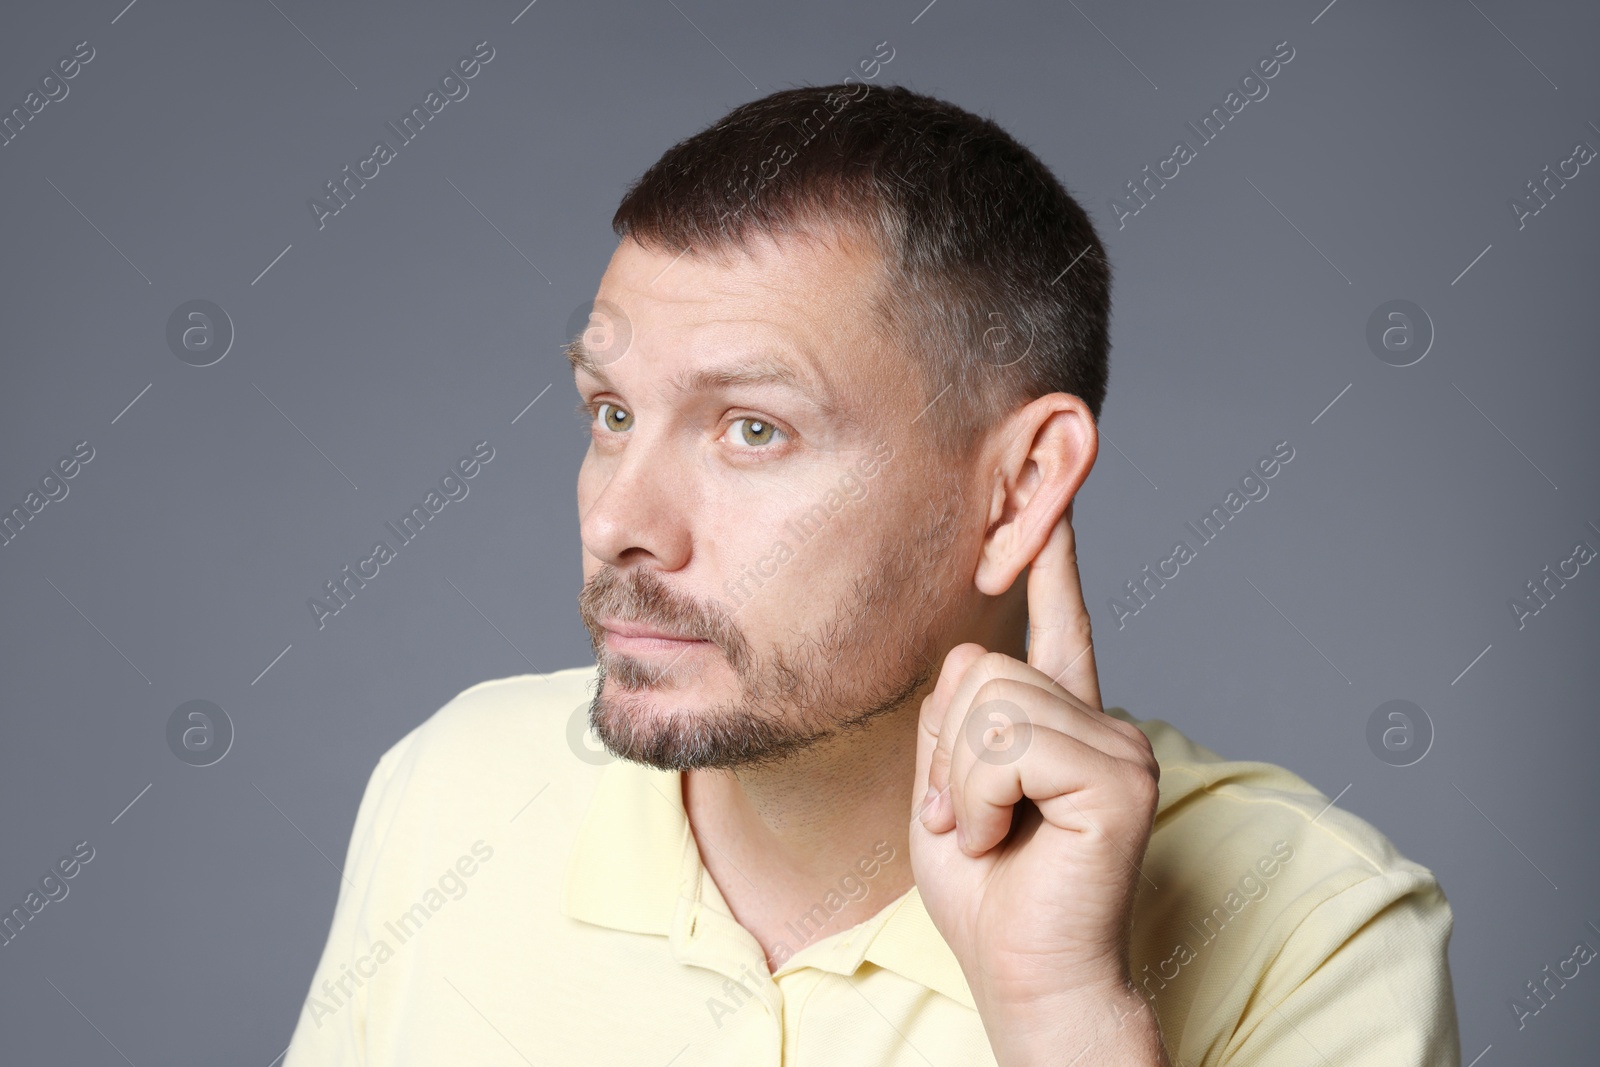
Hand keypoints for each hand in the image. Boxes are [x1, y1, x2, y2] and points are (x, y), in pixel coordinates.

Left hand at [909, 501, 1160, 1043]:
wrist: (1021, 975)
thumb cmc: (985, 892)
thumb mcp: (945, 786)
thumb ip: (958, 716)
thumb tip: (971, 648)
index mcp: (1063, 722)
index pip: (1059, 625)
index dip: (1055, 561)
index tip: (1056, 498)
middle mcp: (1102, 722)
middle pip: (980, 667)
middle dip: (944, 751)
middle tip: (966, 820)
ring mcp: (1119, 745)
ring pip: (989, 703)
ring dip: (958, 784)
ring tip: (987, 833)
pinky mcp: (1121, 777)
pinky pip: (1006, 746)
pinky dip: (976, 800)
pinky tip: (1003, 838)